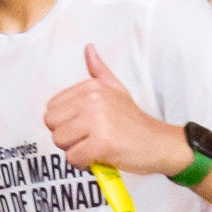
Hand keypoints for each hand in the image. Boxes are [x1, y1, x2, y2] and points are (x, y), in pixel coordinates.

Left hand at [40, 47, 181, 178]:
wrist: (160, 143)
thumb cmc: (134, 121)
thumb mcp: (117, 89)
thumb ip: (98, 70)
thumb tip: (88, 48)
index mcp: (91, 87)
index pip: (51, 108)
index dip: (65, 122)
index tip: (85, 126)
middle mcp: (92, 100)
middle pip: (52, 124)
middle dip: (67, 137)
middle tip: (89, 138)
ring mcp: (97, 120)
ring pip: (60, 141)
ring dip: (75, 150)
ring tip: (95, 147)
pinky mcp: (102, 142)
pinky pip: (73, 158)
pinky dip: (84, 163)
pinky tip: (100, 157)